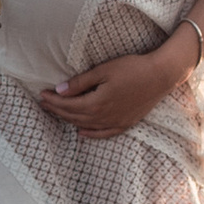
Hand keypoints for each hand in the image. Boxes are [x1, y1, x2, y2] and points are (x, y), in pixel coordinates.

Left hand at [37, 41, 182, 137]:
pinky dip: (90, 134)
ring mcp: (115, 122)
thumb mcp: (103, 71)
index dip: (53, 100)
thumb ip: (80, 82)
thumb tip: (59, 90)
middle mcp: (104, 117)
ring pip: (86, 125)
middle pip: (74, 116)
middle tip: (44, 104)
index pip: (68, 105)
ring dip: (69, 120)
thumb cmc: (132, 68)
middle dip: (57, 110)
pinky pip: (104, 134)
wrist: (161, 75)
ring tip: (57, 114)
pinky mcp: (125, 123)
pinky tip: (81, 133)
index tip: (42, 94)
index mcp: (97, 103)